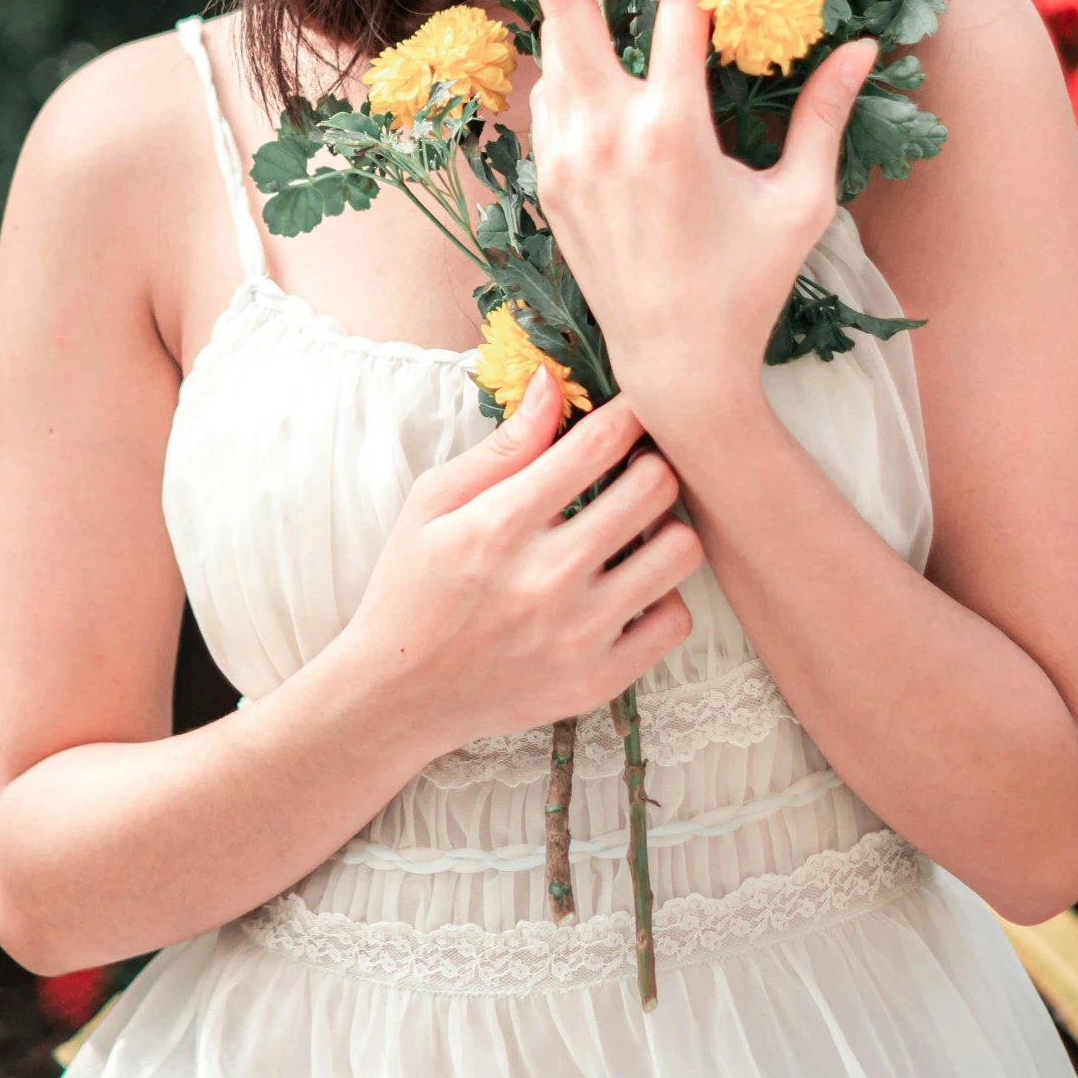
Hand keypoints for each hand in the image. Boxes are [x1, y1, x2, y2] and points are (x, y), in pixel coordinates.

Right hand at [347, 369, 701, 757]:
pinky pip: (676, 620)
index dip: (628, 413)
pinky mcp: (599, 680)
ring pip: (681, 551)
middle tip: (631, 473)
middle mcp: (547, 577)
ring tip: (634, 532)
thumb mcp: (434, 502)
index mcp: (502, 523)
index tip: (629, 413)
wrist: (397, 696)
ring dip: (664, 529)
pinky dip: (660, 597)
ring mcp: (579, 634)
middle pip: (656, 487)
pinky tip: (628, 589)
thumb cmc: (412, 587)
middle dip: (650, 464)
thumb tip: (552, 381)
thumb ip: (502, 446)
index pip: (601, 442)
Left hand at [530, 0, 876, 429]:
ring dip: (571, 5)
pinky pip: (547, 97)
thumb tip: (863, 48)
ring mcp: (565, 156)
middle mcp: (605, 134)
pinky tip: (593, 54)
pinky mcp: (548, 180)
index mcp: (670, 131)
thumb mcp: (801, 202)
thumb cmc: (750, 284)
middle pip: (568, 4)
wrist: (674, 363)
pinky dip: (566, 65)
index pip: (676, 10)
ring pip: (550, 48)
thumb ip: (823, 117)